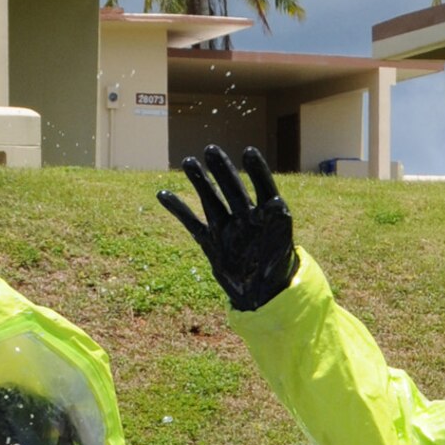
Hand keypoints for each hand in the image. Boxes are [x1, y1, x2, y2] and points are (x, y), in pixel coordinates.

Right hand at [157, 144, 295, 312]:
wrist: (264, 295)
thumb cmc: (277, 269)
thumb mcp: (281, 248)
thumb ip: (276, 226)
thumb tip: (276, 203)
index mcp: (268, 218)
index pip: (263, 188)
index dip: (257, 171)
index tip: (249, 152)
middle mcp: (246, 218)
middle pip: (232, 190)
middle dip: (223, 170)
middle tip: (211, 150)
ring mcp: (227, 229)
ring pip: (212, 201)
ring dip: (200, 182)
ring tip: (188, 161)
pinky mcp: (212, 244)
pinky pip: (193, 224)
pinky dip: (178, 210)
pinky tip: (163, 193)